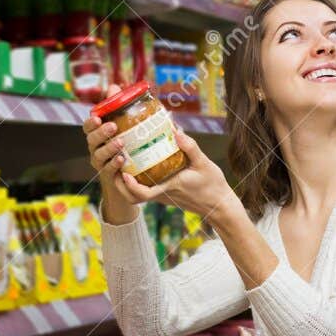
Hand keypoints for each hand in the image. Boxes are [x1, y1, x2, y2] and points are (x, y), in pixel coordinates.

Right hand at [84, 88, 139, 224]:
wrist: (129, 178)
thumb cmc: (126, 146)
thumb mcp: (124, 126)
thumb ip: (117, 107)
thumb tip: (114, 86)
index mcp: (97, 135)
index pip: (88, 126)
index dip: (90, 122)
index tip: (97, 117)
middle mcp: (95, 148)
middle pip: (91, 140)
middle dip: (100, 132)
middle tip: (112, 126)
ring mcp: (100, 163)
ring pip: (98, 155)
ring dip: (108, 148)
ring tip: (121, 142)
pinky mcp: (108, 177)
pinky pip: (107, 170)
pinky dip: (113, 164)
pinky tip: (122, 158)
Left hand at [118, 127, 236, 218]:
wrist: (219, 205)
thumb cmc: (213, 186)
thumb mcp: (204, 164)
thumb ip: (190, 147)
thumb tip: (175, 129)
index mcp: (169, 189)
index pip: (143, 194)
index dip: (130, 186)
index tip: (124, 173)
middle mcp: (162, 195)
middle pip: (133, 197)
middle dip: (120, 184)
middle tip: (115, 164)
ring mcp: (163, 197)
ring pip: (137, 195)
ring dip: (126, 184)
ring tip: (122, 164)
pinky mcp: (165, 195)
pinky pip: (145, 190)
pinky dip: (137, 181)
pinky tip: (138, 164)